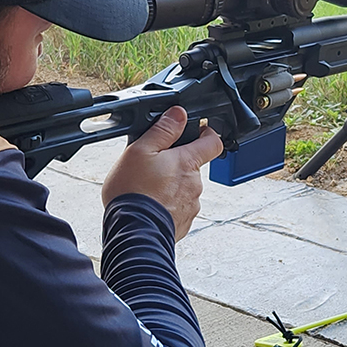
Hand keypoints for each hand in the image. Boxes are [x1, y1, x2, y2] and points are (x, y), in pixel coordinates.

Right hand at [102, 106, 223, 239]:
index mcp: (187, 162)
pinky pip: (178, 209)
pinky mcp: (184, 223)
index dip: (208, 133)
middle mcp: (195, 183)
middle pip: (193, 166)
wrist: (133, 233)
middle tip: (153, 167)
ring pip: (185, 188)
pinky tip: (150, 206)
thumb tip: (179, 114)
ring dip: (171, 186)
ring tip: (147, 190)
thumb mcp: (140, 151)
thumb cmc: (133, 192)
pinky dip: (167, 205)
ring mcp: (191, 205)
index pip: (213, 142)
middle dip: (177, 164)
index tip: (198, 131)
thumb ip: (163, 130)